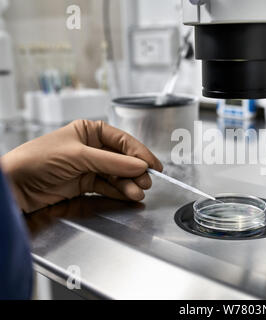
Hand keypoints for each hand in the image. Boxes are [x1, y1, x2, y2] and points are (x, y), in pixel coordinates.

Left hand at [1, 120, 162, 212]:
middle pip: (122, 159)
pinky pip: (107, 187)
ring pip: (116, 175)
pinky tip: (128, 195)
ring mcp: (88, 167)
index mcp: (89, 131)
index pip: (122, 141)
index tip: (152, 165)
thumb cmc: (38, 159)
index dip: (139, 152)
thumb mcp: (78, 156)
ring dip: (128, 184)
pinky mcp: (83, 185)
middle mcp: (91, 148)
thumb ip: (112, 162)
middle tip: (146, 181)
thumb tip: (140, 165)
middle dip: (135, 171)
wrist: (14, 186)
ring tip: (137, 192)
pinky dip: (118, 192)